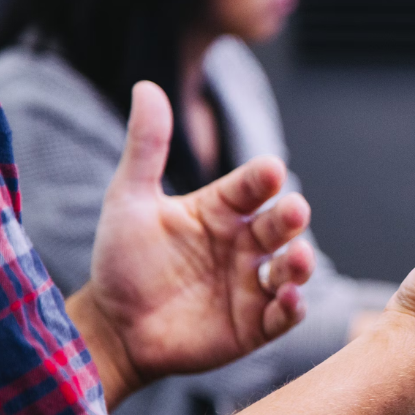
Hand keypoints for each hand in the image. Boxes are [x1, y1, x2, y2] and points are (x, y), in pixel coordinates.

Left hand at [68, 82, 314, 405]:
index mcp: (221, 210)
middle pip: (279, 226)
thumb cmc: (122, 261)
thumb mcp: (129, 200)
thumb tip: (146, 86)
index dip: (261, 179)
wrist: (113, 327)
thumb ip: (146, 147)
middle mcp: (244, 244)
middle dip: (291, 217)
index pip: (250, 187)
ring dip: (300, 263)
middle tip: (294, 211)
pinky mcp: (255, 325)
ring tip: (298, 258)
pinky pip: (283, 315)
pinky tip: (288, 299)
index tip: (270, 169)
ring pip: (291, 269)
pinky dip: (292, 307)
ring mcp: (252, 284)